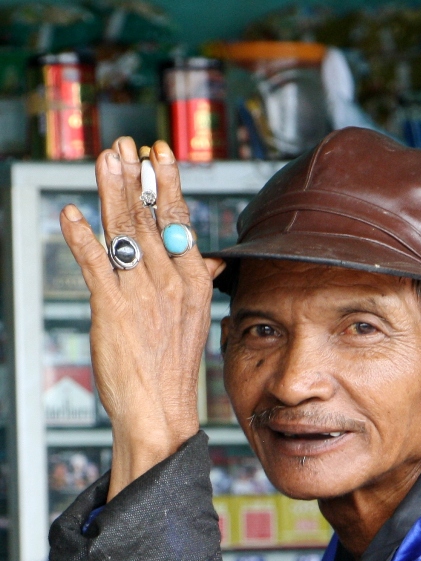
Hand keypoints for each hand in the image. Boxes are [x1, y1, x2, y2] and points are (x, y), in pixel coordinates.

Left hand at [60, 137, 225, 499]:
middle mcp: (171, 284)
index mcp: (193, 285)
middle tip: (124, 143)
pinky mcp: (114, 310)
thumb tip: (208, 261)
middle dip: (135, 176)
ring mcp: (143, 295)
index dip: (166, 184)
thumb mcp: (193, 323)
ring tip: (103, 159)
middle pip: (150, 218)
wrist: (160, 413)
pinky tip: (69, 214)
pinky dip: (80, 236)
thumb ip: (197, 284)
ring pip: (125, 231)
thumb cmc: (172, 372)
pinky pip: (96, 263)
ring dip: (111, 192)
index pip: (180, 222)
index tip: (157, 152)